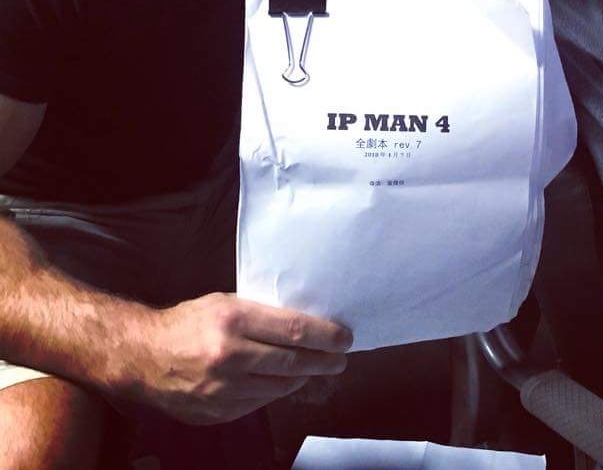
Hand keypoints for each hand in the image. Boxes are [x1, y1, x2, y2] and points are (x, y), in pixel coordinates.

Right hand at [124, 293, 350, 424]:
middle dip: (325, 360)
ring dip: (304, 377)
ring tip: (318, 368)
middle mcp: (229, 356)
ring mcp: (223, 390)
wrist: (143, 357)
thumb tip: (305, 323)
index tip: (345, 337)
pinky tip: (286, 381)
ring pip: (280, 386)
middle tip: (342, 357)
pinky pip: (260, 402)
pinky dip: (277, 391)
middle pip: (293, 362)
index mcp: (233, 321)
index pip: (294, 330)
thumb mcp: (226, 302)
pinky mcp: (217, 413)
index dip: (325, 335)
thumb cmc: (190, 322)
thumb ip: (262, 314)